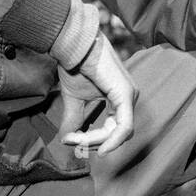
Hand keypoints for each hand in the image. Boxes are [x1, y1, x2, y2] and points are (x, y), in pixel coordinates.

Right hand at [60, 32, 137, 154]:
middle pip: (115, 134)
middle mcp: (128, 97)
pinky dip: (112, 140)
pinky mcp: (126, 95)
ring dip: (95, 140)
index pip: (111, 129)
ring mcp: (129, 95)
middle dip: (92, 142)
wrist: (74, 45)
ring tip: (76, 138)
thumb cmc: (75, 65)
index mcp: (119, 98)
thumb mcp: (74, 99)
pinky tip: (101, 149)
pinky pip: (123, 127)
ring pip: (119, 133)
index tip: (68, 139)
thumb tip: (67, 141)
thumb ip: (74, 119)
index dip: (90, 139)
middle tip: (70, 140)